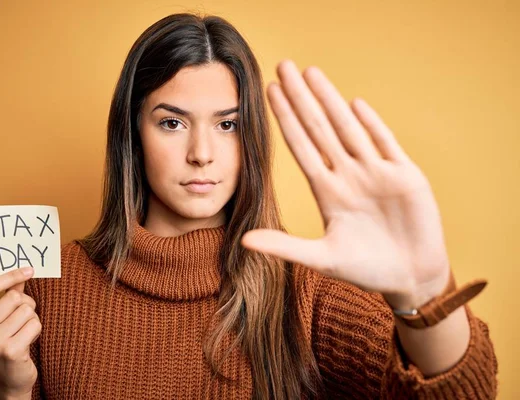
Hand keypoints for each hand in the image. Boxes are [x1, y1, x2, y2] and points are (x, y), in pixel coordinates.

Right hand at [0, 266, 40, 396]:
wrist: (9, 378)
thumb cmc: (7, 343)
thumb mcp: (1, 319)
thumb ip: (9, 295)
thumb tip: (23, 271)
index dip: (12, 275)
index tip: (30, 269)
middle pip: (14, 297)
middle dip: (26, 305)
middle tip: (22, 320)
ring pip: (27, 310)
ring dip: (32, 319)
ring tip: (23, 333)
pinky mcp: (10, 351)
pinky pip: (35, 324)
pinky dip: (37, 330)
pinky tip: (28, 342)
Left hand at [240, 60, 450, 309]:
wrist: (410, 278)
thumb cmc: (366, 269)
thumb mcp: (322, 259)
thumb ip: (285, 246)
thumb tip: (243, 240)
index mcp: (328, 191)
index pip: (301, 146)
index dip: (286, 120)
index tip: (268, 93)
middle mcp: (349, 175)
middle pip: (320, 128)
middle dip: (302, 98)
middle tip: (283, 65)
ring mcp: (377, 173)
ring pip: (349, 129)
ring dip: (331, 101)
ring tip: (312, 72)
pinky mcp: (406, 177)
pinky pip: (386, 145)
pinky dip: (372, 125)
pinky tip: (355, 104)